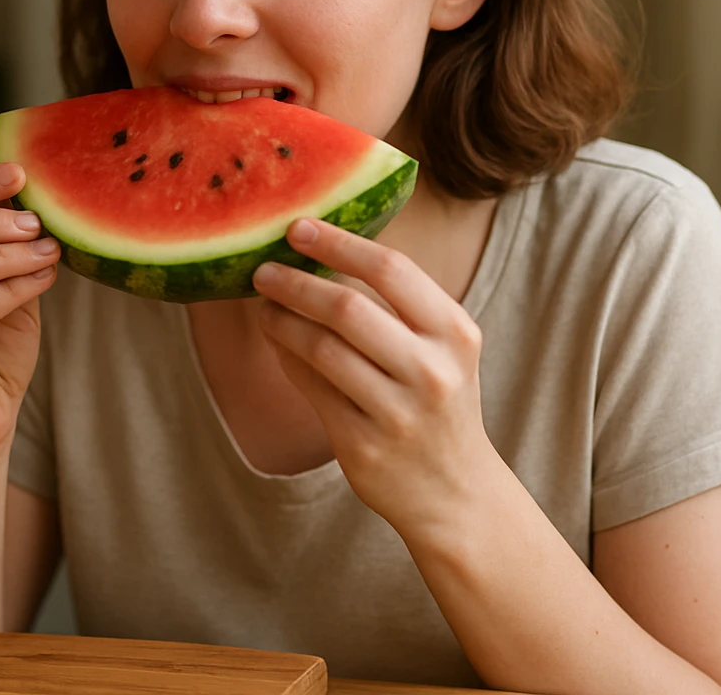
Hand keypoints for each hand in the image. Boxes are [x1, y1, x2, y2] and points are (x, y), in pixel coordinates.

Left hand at [252, 219, 492, 537]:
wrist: (456, 492)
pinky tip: (278, 343)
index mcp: (455, 332)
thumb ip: (400, 305)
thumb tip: (323, 251)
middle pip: (348, 307)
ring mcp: (398, 412)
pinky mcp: (363, 445)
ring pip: (322, 349)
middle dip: (296, 283)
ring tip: (264, 307)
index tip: (298, 228)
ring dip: (282, 321)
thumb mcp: (444, 349)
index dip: (338, 243)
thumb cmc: (439, 403)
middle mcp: (432, 370)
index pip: (392, 269)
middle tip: (264, 270)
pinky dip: (287, 358)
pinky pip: (311, 387)